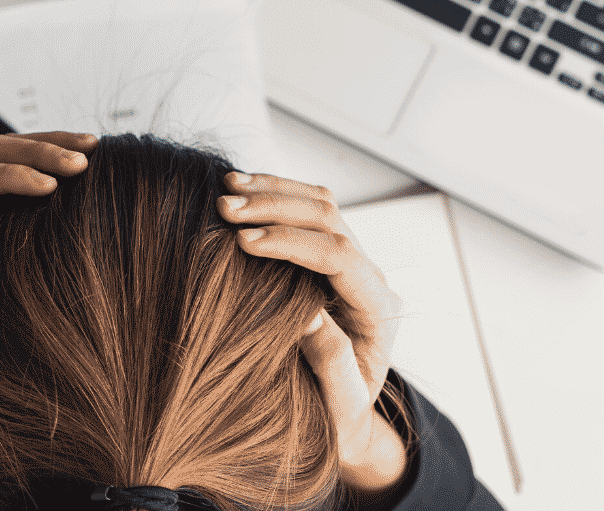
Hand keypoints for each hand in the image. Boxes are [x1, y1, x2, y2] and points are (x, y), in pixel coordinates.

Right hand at [217, 172, 407, 495]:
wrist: (345, 413)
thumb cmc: (339, 415)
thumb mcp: (340, 406)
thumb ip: (332, 363)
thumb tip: (308, 317)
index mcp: (378, 309)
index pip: (339, 256)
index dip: (291, 243)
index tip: (244, 242)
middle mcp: (369, 277)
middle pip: (330, 218)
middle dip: (276, 206)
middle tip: (225, 208)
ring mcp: (352, 261)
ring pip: (320, 204)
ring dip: (273, 191)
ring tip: (227, 188)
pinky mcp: (330, 255)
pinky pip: (308, 210)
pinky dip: (275, 194)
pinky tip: (242, 190)